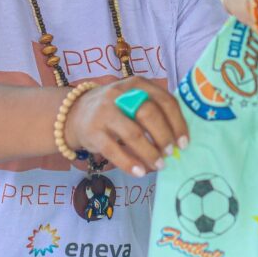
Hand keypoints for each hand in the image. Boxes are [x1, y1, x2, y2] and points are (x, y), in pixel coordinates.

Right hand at [65, 78, 187, 177]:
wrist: (73, 113)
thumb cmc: (115, 109)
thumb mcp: (133, 99)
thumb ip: (154, 112)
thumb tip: (177, 141)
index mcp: (137, 84)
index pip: (165, 101)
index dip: (178, 123)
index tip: (184, 142)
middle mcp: (120, 94)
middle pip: (149, 114)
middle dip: (164, 136)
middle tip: (170, 153)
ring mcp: (104, 112)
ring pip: (133, 133)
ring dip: (150, 152)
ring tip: (159, 165)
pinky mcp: (92, 132)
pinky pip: (114, 150)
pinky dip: (130, 163)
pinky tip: (140, 172)